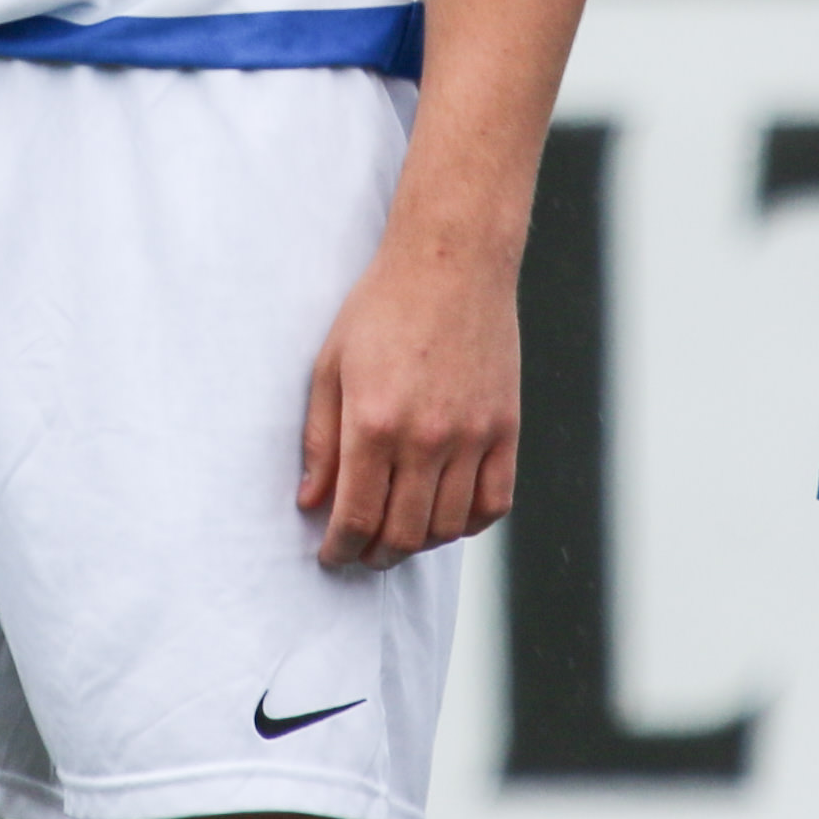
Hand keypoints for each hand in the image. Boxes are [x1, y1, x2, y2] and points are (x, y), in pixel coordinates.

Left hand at [299, 241, 519, 569]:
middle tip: (362, 552)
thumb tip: (312, 503)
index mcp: (374, 422)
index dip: (339, 550)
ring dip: (420, 544)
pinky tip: (448, 516)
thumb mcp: (331, 367)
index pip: (356, 518)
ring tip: (400, 533)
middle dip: (375, 556)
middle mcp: (426, 437)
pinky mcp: (505, 427)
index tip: (331, 555)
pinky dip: (470, 523)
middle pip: (403, 534)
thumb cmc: (382, 308)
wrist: (451, 262)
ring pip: (449, 527)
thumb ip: (319, 440)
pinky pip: (494, 502)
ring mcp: (472, 435)